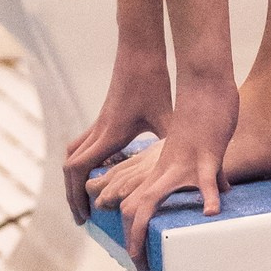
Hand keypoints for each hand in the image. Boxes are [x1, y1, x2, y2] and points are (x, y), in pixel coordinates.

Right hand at [62, 44, 173, 222]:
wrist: (139, 52)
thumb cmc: (152, 83)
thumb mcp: (167, 118)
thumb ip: (176, 145)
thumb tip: (201, 170)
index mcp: (110, 136)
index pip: (79, 171)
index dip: (77, 197)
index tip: (84, 218)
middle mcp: (99, 131)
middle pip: (70, 168)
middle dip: (72, 194)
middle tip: (82, 216)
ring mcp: (98, 123)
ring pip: (73, 154)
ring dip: (76, 177)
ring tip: (87, 196)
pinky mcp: (104, 117)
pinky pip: (85, 144)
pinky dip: (87, 161)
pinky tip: (104, 170)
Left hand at [87, 84, 240, 270]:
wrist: (204, 87)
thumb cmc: (203, 121)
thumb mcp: (200, 156)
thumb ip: (207, 177)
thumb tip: (220, 197)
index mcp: (158, 171)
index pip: (131, 206)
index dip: (131, 233)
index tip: (139, 258)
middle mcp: (161, 170)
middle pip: (132, 210)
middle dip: (132, 242)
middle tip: (140, 268)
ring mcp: (179, 164)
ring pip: (149, 200)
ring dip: (143, 231)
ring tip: (145, 257)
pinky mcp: (204, 154)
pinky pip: (205, 179)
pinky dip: (209, 195)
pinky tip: (213, 212)